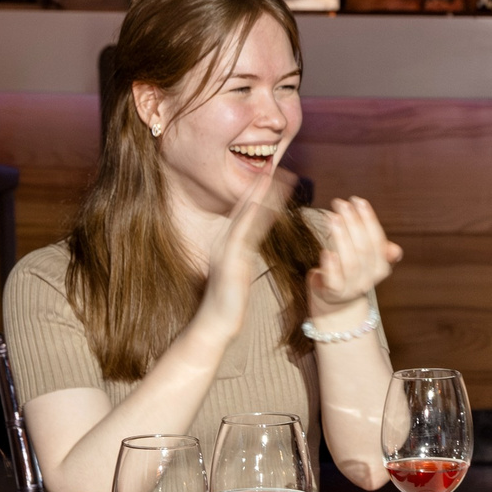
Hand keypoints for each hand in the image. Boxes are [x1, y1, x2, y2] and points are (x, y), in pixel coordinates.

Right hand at [196, 167, 291, 339]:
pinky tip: (259, 205)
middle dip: (259, 189)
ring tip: (272, 179)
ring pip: (244, 218)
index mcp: (229, 244)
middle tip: (275, 169)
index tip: (272, 177)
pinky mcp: (230, 262)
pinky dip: (250, 219)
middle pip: (244, 209)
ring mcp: (226, 251)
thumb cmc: (229, 301)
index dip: (258, 194)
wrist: (216, 323)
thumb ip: (242, 256)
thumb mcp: (237, 272)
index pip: (246, 214)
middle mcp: (225, 243)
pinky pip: (241, 236)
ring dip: (258, 197)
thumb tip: (249, 247)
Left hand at [307, 195, 402, 318]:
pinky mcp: (334, 293)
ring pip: (350, 262)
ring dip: (341, 238)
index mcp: (381, 268)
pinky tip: (325, 250)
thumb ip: (378, 249)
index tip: (359, 201)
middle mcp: (369, 279)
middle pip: (364, 249)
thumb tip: (396, 251)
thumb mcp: (367, 259)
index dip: (369, 220)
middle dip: (353, 223)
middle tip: (341, 204)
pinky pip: (334, 280)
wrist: (336, 298)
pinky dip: (331, 265)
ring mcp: (352, 288)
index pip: (377, 240)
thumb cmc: (350, 270)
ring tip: (332, 217)